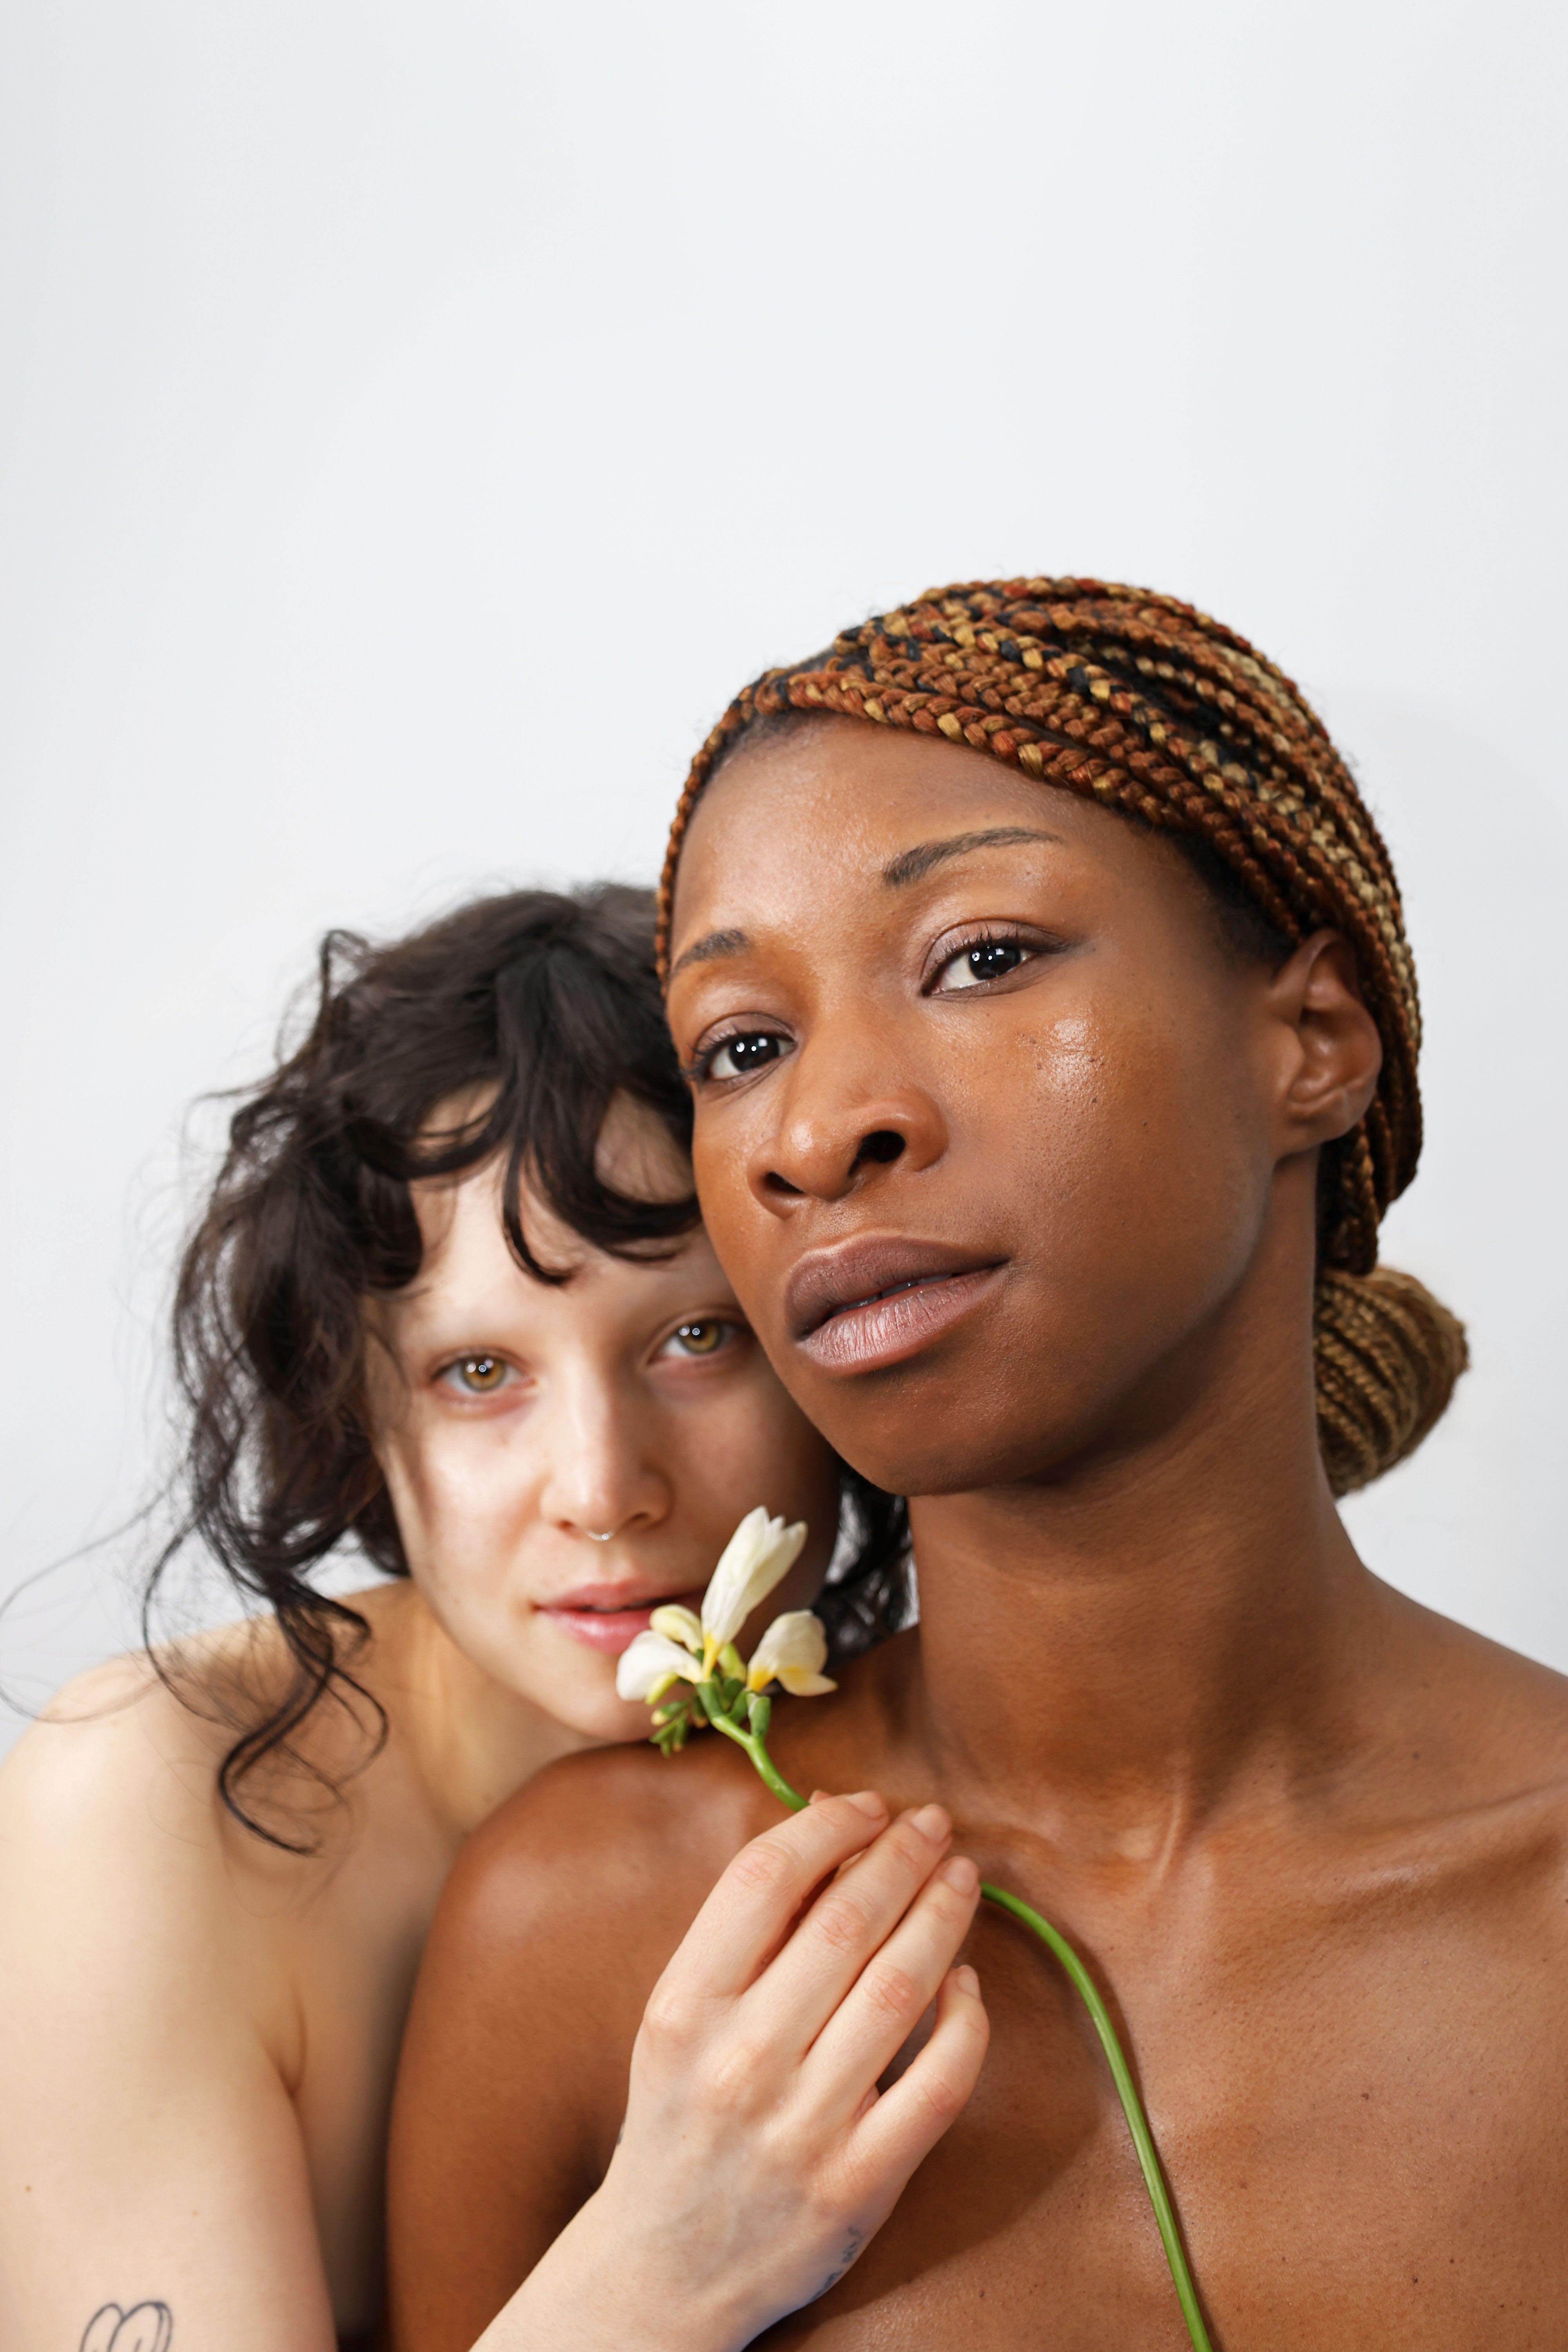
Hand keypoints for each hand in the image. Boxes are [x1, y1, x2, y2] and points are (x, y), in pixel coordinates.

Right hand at [507, 1790, 986, 2350]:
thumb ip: (749, 1931)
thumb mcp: (683, 2018)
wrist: (661, 2270)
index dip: (830, 1827)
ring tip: (961, 1877)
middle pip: (844, 1923)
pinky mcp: (858, 2185)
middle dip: (901, 1857)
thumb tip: (834, 1825)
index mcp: (684, 2009)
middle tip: (934, 1824)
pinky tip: (967, 1980)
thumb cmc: (680, 2116)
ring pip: (899, 1990)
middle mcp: (739, 2062)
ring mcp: (801, 2128)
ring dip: (942, 1916)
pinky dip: (966, 2020)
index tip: (870, 1806)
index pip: (765, 1879)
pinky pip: (938, 2082)